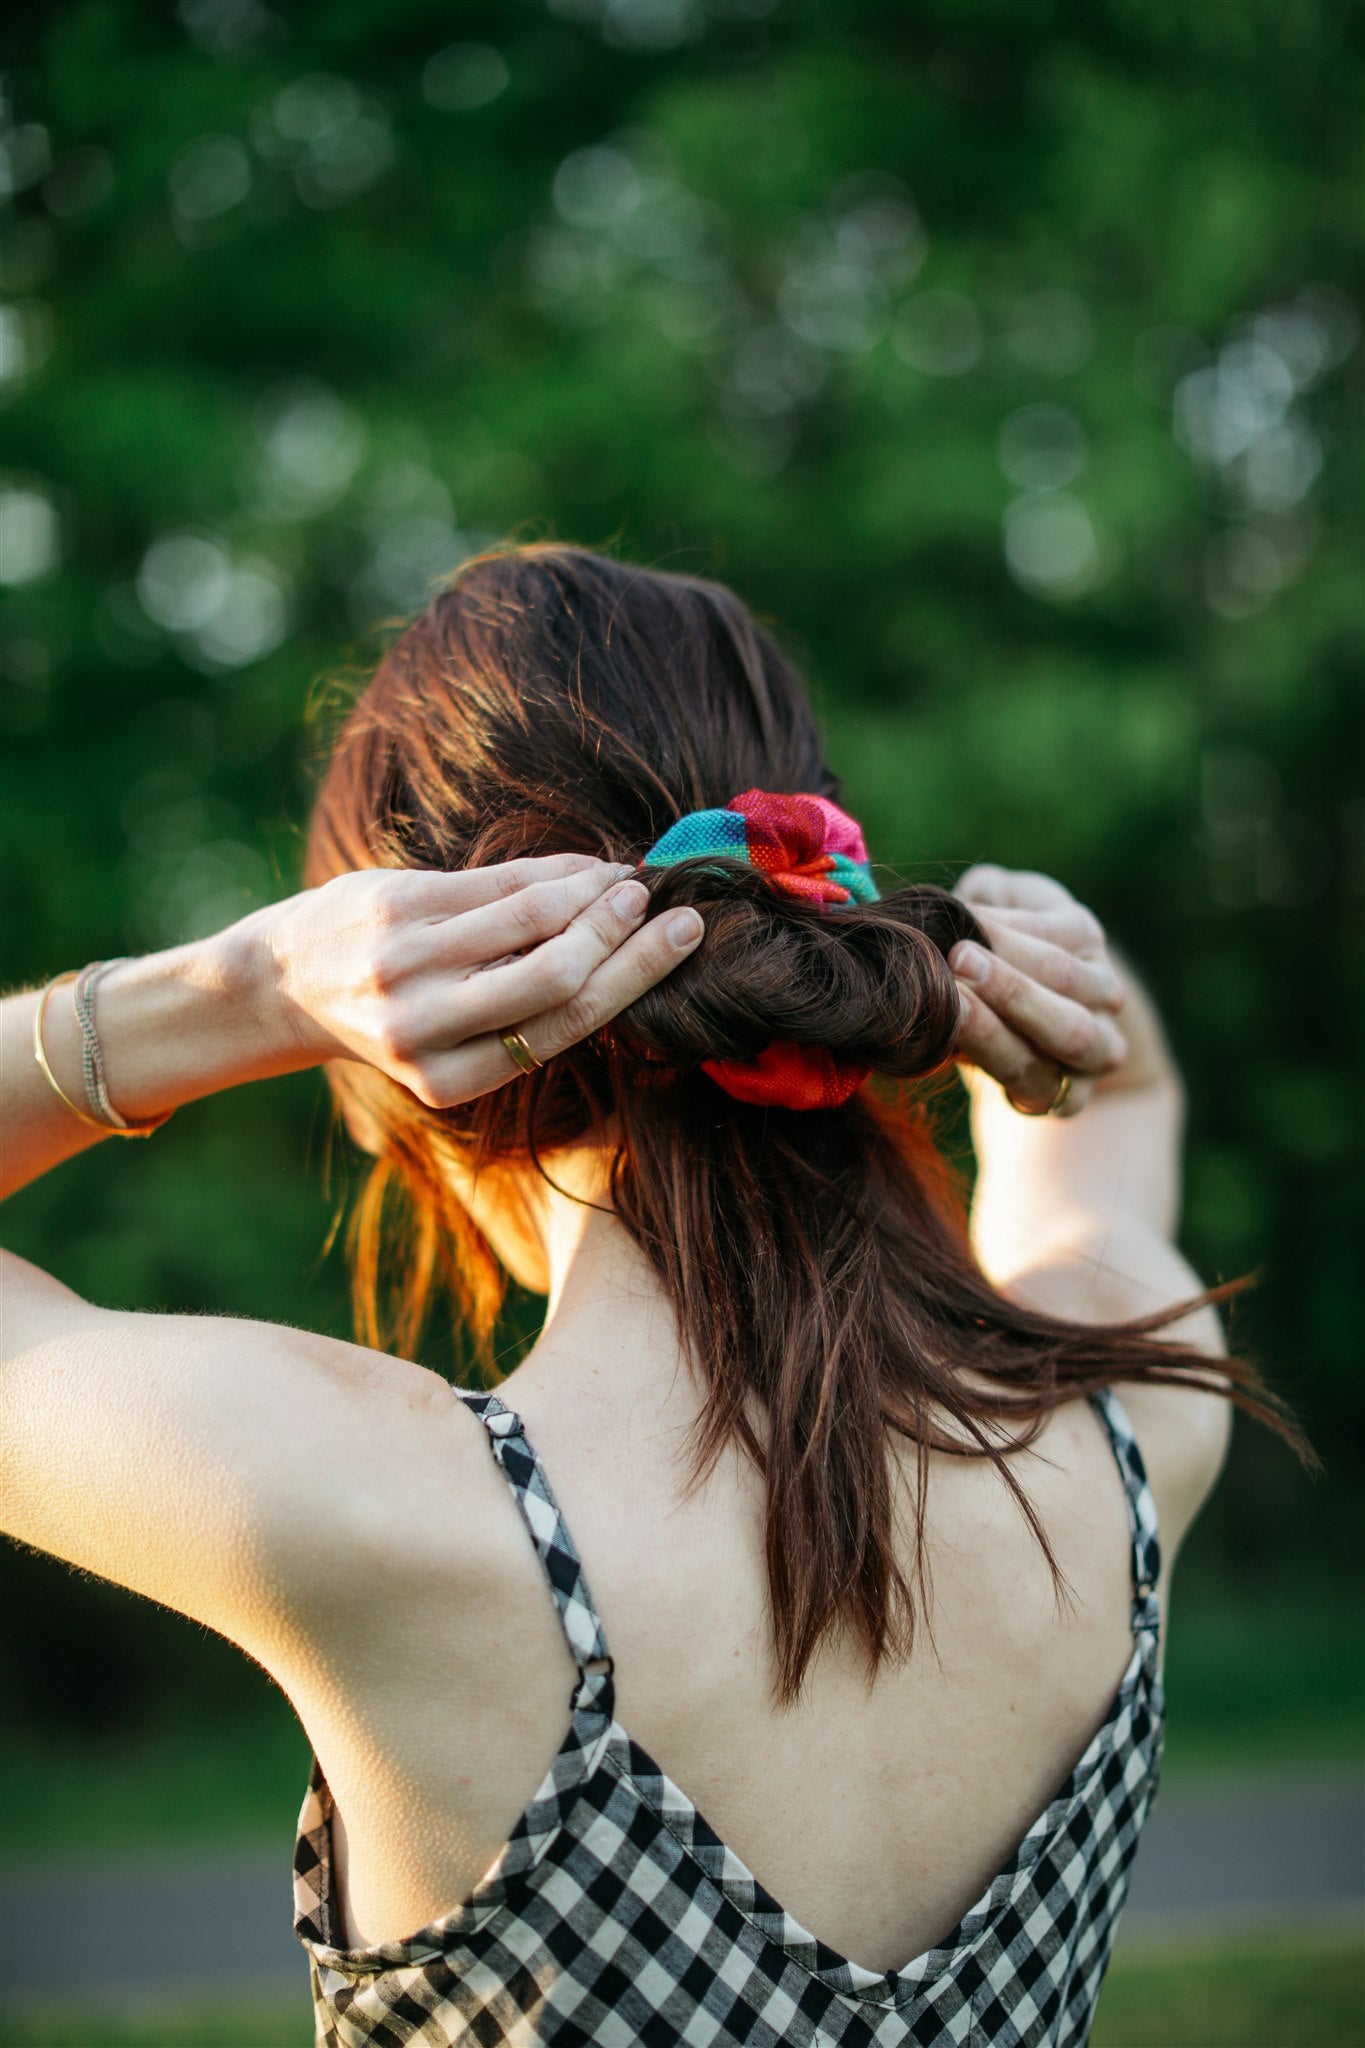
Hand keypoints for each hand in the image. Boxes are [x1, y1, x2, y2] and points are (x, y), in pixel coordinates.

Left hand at [258, 855, 703, 1107]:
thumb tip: (630, 957)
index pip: (564, 1024)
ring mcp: (404, 963)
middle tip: (665, 905)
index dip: (634, 976)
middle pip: (557, 976)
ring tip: (625, 881)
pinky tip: (580, 867)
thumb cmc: (394, 1013)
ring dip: (592, 892)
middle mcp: (423, 1026)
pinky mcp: (393, 906)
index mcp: (448, 1079)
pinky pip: (492, 882)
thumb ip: (522, 1014)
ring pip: (530, 919)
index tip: (683, 937)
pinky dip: (549, 870)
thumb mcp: (449, 1042)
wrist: (286, 982)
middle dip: (624, 937)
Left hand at [949, 864, 1128, 1116]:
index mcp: (1081, 935)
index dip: (1006, 930)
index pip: (1055, 931)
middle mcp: (1102, 990)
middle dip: (1011, 974)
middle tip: (958, 960)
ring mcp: (1097, 1047)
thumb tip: (954, 907)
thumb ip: (984, 898)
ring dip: (1007, 1022)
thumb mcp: (995, 910)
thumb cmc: (994, 950)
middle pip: (1067, 980)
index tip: (959, 922)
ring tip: (955, 1005)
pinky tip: (958, 1052)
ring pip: (1068, 1036)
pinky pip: (1042, 1085)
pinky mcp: (1071, 1096)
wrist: (1029, 1029)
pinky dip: (1002, 1066)